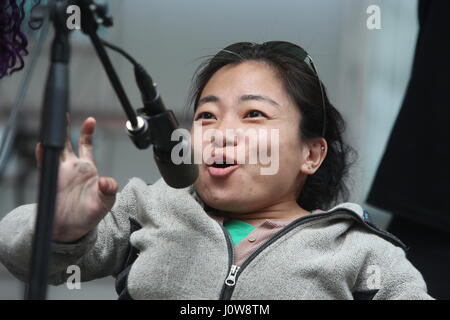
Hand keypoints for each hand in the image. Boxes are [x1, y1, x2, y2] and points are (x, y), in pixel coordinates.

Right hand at [35, 117, 117, 242]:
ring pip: (55, 150)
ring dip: (54, 139)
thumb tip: (106, 181)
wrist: (73, 229)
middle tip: (64, 114)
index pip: (86, 145)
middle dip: (66, 127)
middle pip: (68, 142)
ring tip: (53, 125)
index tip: (90, 119)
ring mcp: (60, 173)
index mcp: (88, 168)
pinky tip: (43, 147)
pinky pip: (45, 165)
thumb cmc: (90, 213)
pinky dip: (43, 156)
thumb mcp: (106, 201)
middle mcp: (73, 167)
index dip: (87, 132)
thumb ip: (109, 189)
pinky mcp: (51, 181)